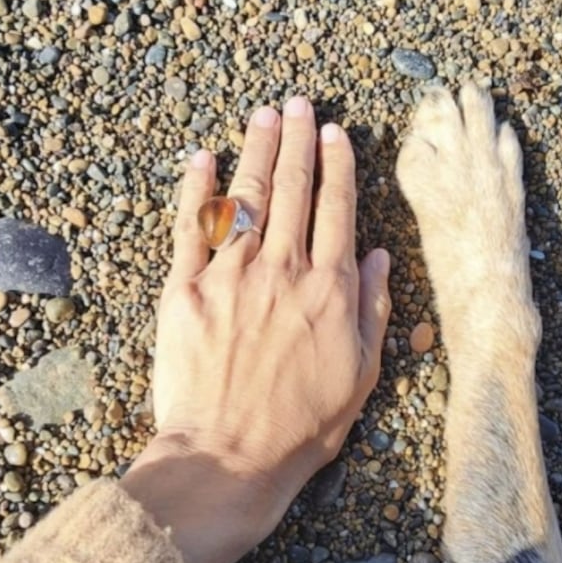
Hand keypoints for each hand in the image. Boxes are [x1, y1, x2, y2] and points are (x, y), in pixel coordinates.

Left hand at [121, 97, 390, 562]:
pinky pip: (191, 229)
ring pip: (248, 197)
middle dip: (300, 141)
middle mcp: (282, 271)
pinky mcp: (184, 292)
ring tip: (265, 115)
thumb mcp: (361, 376)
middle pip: (295, 190)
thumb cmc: (301, 426)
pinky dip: (197, 190)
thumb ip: (372, 309)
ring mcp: (231, 277)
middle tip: (301, 105)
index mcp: (328, 290)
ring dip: (258, 150)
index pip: (338, 211)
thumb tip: (377, 257)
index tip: (338, 136)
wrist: (229, 457)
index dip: (339, 167)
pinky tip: (203, 159)